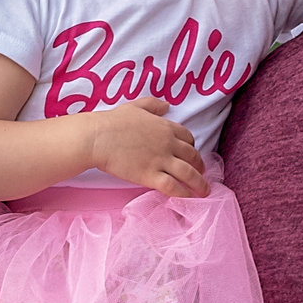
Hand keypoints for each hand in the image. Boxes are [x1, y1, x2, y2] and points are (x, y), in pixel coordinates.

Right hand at [88, 97, 207, 196]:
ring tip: (204, 192)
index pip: (188, 138)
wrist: (98, 138)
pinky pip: (173, 187)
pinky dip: (184, 193)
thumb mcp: (136, 106)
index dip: (192, 147)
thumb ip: (153, 105)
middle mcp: (168, 144)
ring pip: (188, 173)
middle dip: (200, 166)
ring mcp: (161, 160)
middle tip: (202, 174)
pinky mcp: (151, 176)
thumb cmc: (113, 122)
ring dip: (199, 184)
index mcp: (166, 127)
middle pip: (192, 156)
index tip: (191, 155)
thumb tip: (167, 105)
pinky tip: (189, 198)